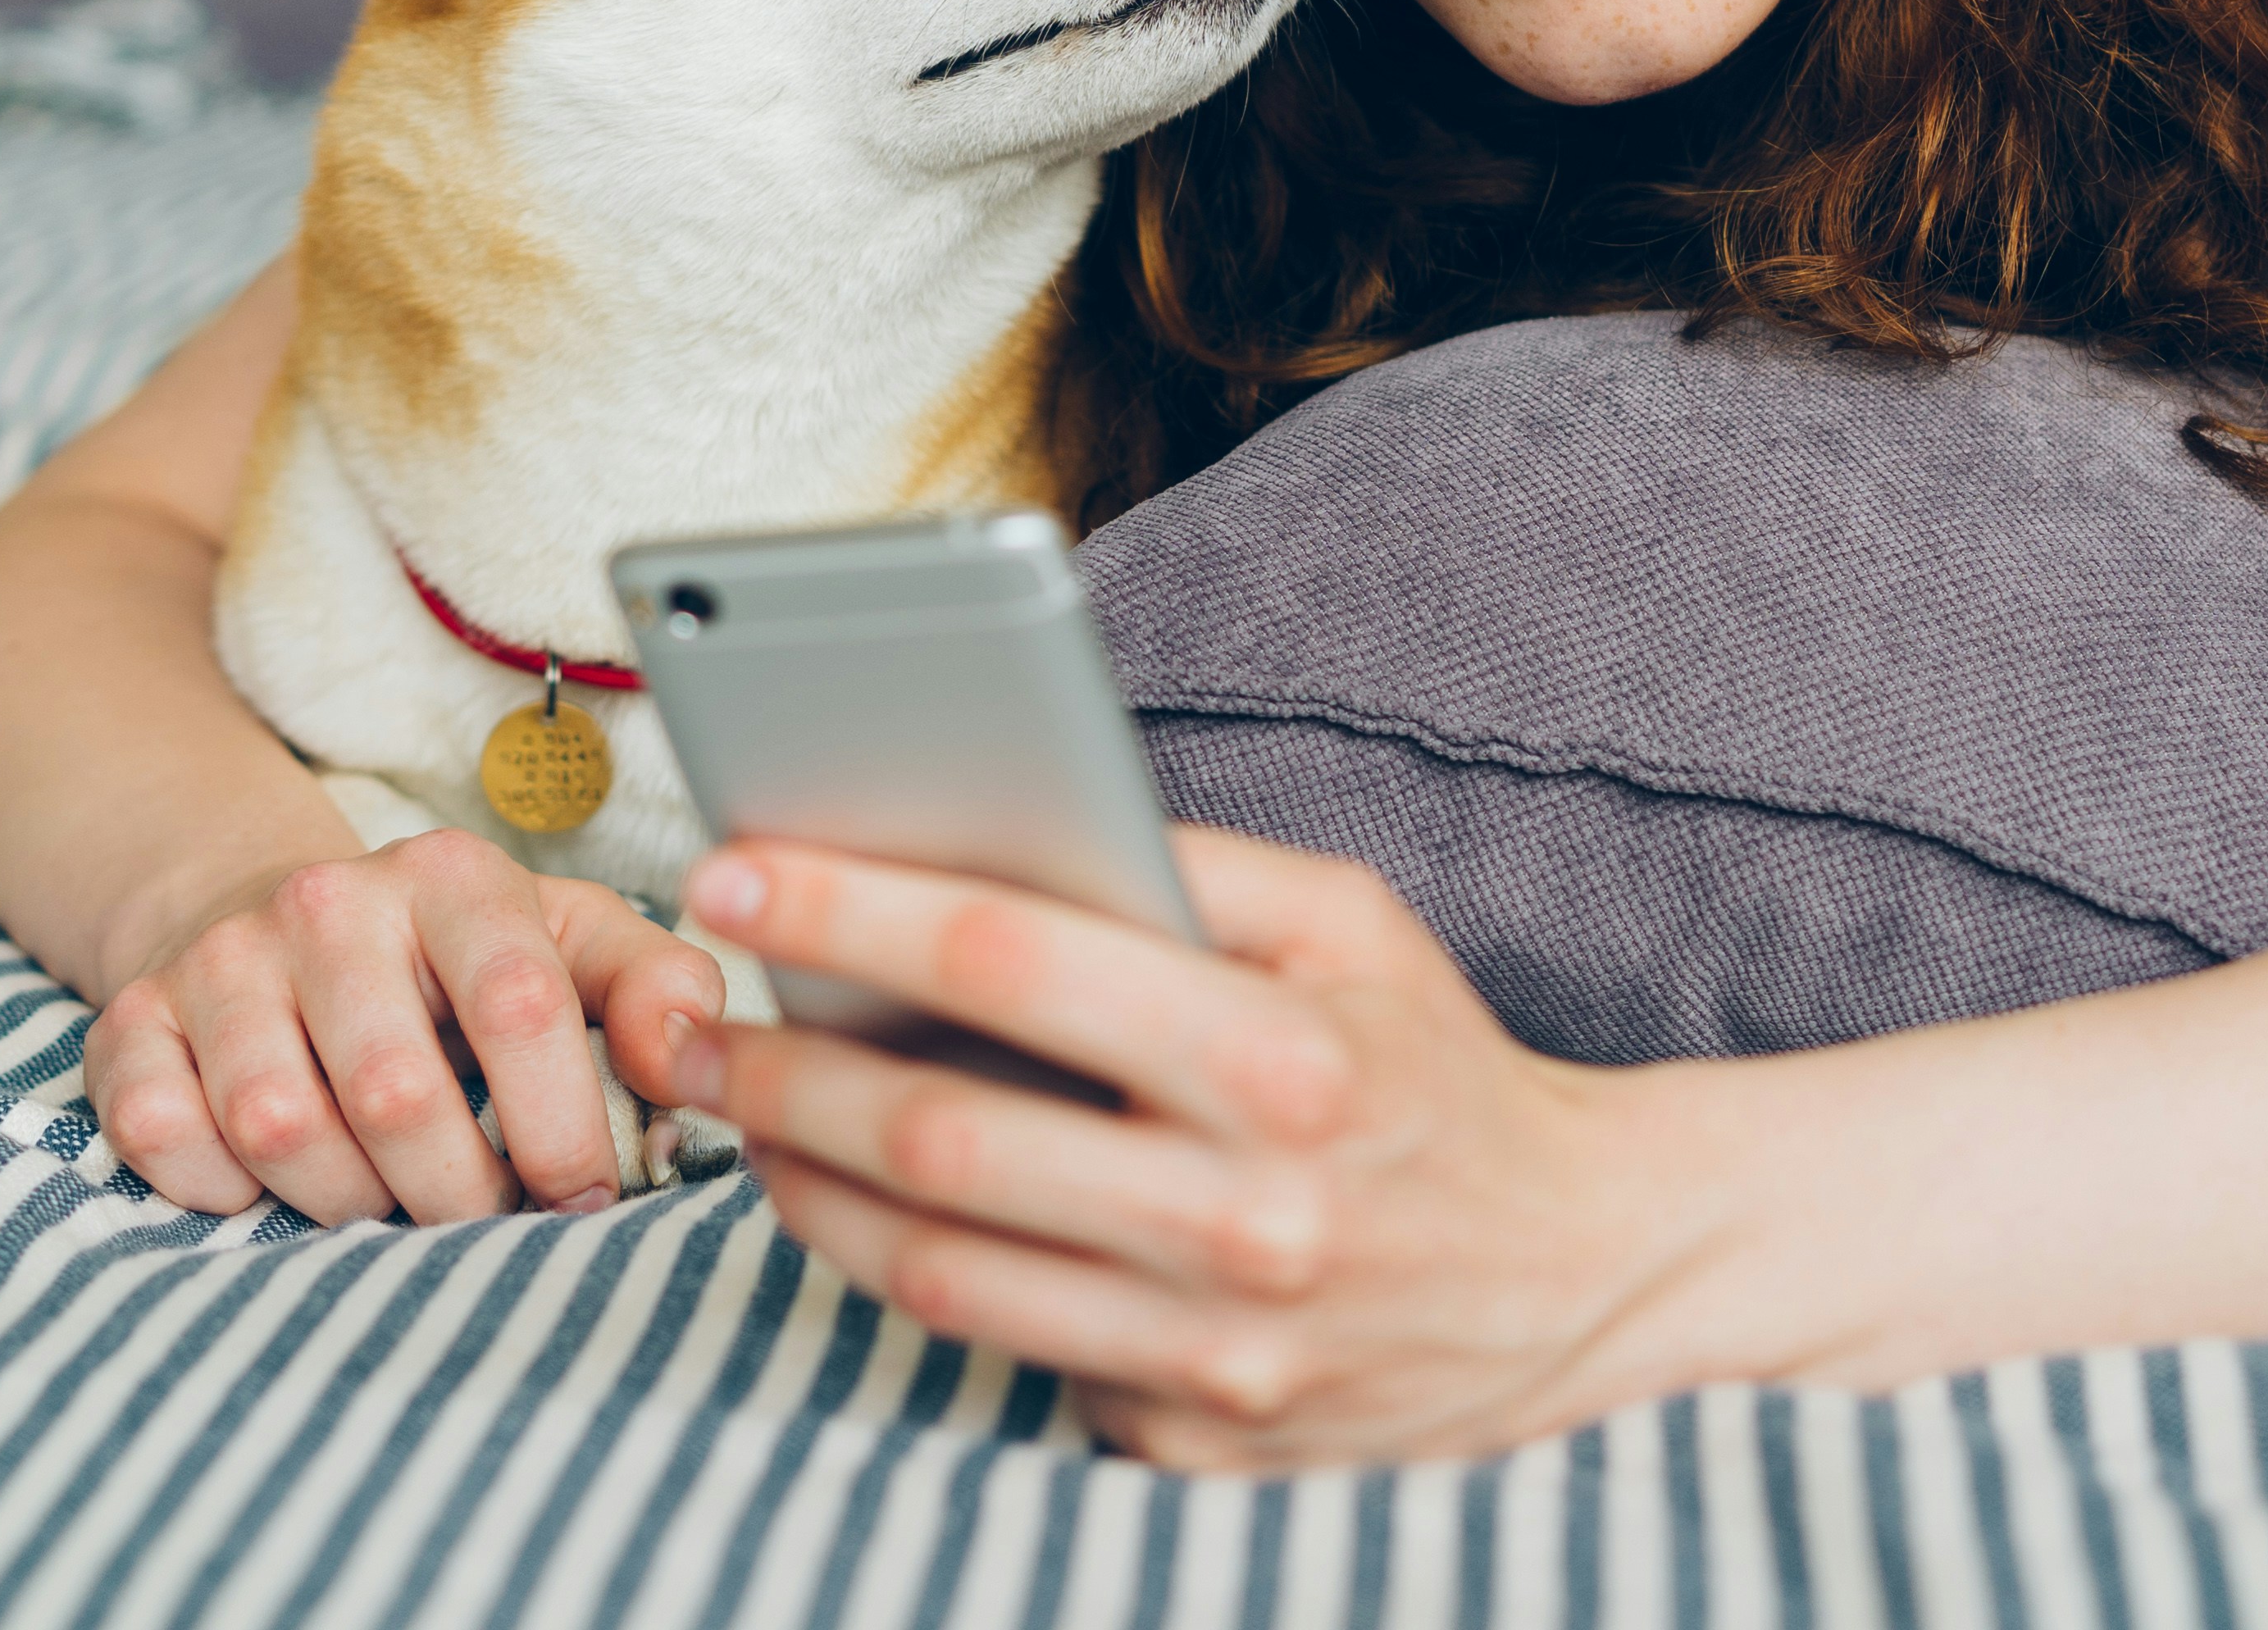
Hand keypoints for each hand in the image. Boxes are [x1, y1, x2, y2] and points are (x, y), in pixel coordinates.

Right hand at [87, 831, 724, 1224]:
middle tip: (482, 1221)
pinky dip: (222, 1191)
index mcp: (451, 878)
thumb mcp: (571, 945)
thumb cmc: (456, 958)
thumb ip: (659, 990)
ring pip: (280, 1130)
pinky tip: (272, 1177)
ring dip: (347, 1202)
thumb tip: (698, 1057)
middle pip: (396, 1094)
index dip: (560, 1129)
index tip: (584, 1198)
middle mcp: (324, 902)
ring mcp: (218, 959)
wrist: (283, 917)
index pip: (519, 1008)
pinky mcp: (129, 1019)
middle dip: (456, 1195)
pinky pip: (166, 1141)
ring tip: (388, 1196)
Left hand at [665, 826, 1715, 1469]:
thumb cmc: (1436, 1068)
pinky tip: (871, 1211)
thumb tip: (980, 823)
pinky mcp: (1195, 1443)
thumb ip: (1179, 866)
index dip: (850, 907)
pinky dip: (922, 1282)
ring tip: (740, 1106)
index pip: (1014, 961)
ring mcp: (1218, 1354)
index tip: (732, 867)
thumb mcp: (1349, 922)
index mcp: (1282, 1059)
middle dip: (776, 1063)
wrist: (1583, 1274)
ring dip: (802, 1181)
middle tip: (684, 1010)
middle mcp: (1248, 1217)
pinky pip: (1010, 1360)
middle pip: (937, 1135)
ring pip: (935, 1273)